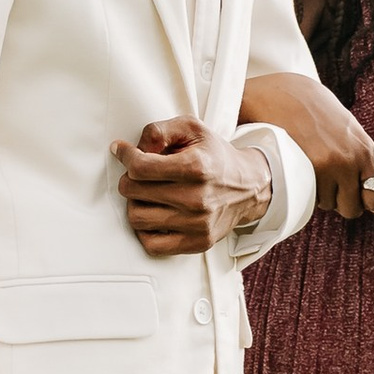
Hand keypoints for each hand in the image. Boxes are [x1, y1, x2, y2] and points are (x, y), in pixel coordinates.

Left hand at [112, 116, 273, 258]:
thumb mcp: (192, 129)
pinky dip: (145, 230)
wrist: (248, 186)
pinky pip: (152, 245)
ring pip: (137, 218)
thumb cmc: (216, 157)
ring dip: (135, 204)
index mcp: (196, 167)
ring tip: (146, 195)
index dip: (126, 156)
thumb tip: (133, 148)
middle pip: (134, 192)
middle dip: (129, 179)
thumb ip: (159, 131)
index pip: (140, 167)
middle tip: (138, 175)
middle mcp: (197, 198)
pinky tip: (154, 215)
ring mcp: (198, 224)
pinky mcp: (198, 242)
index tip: (124, 153)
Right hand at [238, 69, 373, 223]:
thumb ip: (365, 167)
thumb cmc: (316, 112)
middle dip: (340, 200)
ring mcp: (326, 167)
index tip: (354, 194)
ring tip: (310, 167)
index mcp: (365, 150)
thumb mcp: (348, 132)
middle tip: (328, 180)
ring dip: (320, 194)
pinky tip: (299, 170)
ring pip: (327, 205)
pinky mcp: (303, 171)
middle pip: (351, 209)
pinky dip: (304, 191)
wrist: (281, 93)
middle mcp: (350, 161)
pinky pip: (309, 199)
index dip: (366, 201)